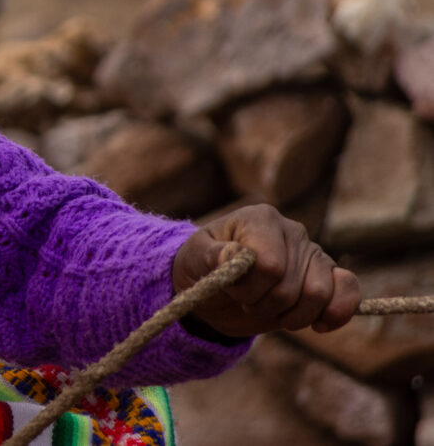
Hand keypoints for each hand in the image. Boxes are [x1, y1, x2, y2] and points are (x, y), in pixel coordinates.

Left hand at [172, 204, 359, 337]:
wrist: (216, 287)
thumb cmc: (203, 266)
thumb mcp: (195, 258)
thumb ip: (212, 255)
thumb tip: (233, 255)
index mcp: (261, 219)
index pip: (270, 264)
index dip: (250, 288)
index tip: (231, 287)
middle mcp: (292, 231)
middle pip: (292, 285)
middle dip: (265, 304)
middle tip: (245, 301)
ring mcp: (313, 253)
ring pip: (320, 294)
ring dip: (291, 315)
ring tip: (270, 310)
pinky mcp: (329, 276)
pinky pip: (350, 290)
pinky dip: (336, 313)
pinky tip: (317, 325)